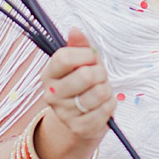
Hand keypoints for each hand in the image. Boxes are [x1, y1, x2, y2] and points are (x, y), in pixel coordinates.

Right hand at [37, 27, 114, 158]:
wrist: (82, 117)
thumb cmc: (83, 83)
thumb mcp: (81, 62)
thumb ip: (79, 46)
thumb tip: (74, 30)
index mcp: (49, 74)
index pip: (64, 58)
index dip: (85, 55)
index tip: (91, 57)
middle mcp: (51, 95)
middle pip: (85, 76)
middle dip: (100, 73)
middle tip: (99, 76)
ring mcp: (64, 113)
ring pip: (98, 93)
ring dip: (107, 89)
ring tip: (101, 90)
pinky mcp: (79, 127)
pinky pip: (105, 110)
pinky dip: (110, 104)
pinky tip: (103, 104)